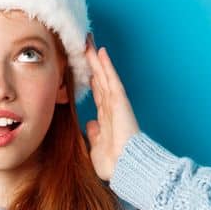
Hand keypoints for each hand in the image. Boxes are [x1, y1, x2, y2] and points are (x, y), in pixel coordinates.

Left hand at [84, 33, 139, 181]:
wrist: (126, 168)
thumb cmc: (114, 163)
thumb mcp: (97, 147)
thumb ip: (95, 134)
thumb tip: (91, 123)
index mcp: (106, 117)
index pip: (97, 92)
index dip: (91, 78)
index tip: (84, 66)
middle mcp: (111, 106)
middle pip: (99, 78)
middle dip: (91, 62)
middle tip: (84, 44)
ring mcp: (116, 102)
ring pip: (104, 74)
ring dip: (96, 58)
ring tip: (88, 41)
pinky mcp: (119, 101)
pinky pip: (111, 79)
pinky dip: (106, 65)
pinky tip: (101, 52)